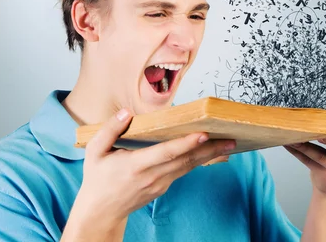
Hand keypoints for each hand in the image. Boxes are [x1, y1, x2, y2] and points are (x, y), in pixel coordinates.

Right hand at [66, 109, 235, 234]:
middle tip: (230, 138)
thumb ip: (110, 130)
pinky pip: (184, 170)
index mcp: (136, 165)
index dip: (186, 144)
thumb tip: (126, 113)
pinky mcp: (164, 187)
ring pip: (188, 166)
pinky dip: (198, 160)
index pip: (166, 153)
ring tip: (228, 143)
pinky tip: (211, 151)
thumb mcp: (95, 152)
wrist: (101, 212)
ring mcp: (160, 184)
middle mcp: (153, 176)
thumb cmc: (97, 179)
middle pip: (185, 160)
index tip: (204, 134)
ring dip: (209, 155)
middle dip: (210, 149)